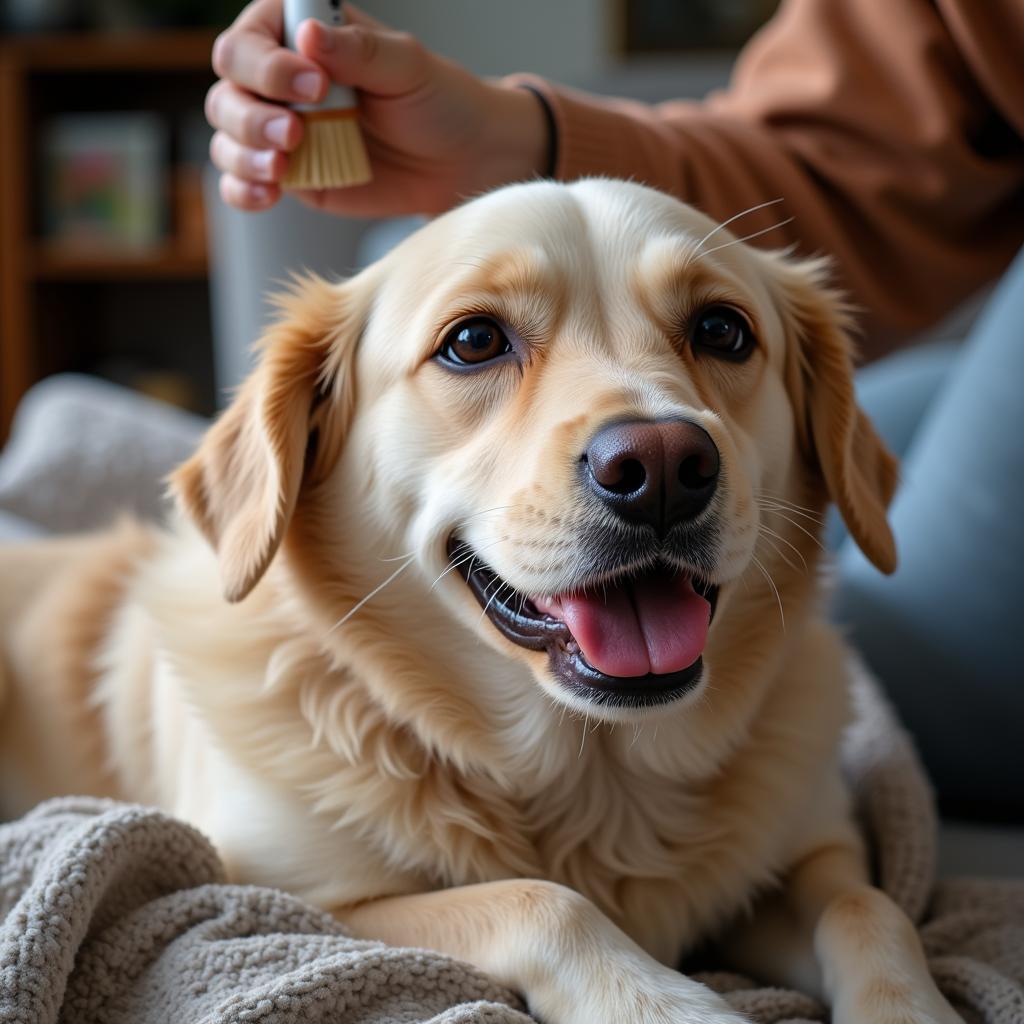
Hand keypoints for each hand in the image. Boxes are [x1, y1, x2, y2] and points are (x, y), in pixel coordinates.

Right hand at [206, 0, 549, 215]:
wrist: (460, 162)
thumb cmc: (437, 101)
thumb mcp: (406, 66)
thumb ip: (358, 50)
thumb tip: (309, 36)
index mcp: (299, 36)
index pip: (249, 41)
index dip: (268, 64)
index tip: (314, 84)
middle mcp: (279, 80)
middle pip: (227, 90)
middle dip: (251, 115)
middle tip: (296, 132)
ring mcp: (281, 130)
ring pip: (228, 138)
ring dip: (245, 155)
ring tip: (283, 169)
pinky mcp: (291, 177)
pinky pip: (244, 183)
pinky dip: (244, 190)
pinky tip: (267, 196)